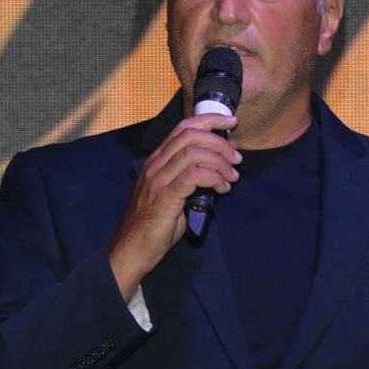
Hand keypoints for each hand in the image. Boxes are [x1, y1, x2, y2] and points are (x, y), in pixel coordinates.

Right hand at [108, 115, 241, 299]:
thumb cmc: (152, 226)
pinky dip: (213, 177)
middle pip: (190, 135)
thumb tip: (214, 175)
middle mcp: (155, 165)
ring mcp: (158, 179)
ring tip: (232, 176)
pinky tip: (222, 188)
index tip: (230, 122)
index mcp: (156, 161)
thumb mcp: (171, 196)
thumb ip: (187, 181)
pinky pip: (193, 176)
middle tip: (236, 157)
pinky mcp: (165, 196)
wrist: (132, 249)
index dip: (208, 120)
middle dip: (219, 141)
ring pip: (193, 152)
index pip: (182, 128)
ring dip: (219, 161)